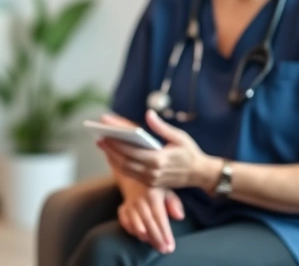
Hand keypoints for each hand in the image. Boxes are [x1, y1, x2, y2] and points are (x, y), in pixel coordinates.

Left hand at [98, 110, 220, 191]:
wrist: (200, 174)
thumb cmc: (190, 152)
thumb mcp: (179, 136)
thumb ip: (161, 127)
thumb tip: (148, 114)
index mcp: (159, 160)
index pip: (131, 152)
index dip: (116, 144)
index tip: (105, 134)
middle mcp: (153, 172)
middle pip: (125, 162)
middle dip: (110, 150)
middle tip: (98, 139)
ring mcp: (151, 180)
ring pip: (126, 170)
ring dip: (113, 158)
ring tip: (103, 145)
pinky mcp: (151, 184)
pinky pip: (131, 174)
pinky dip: (120, 165)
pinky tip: (114, 155)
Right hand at [116, 176, 184, 253]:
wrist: (134, 177)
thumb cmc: (155, 187)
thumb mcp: (168, 190)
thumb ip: (175, 204)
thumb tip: (179, 217)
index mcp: (153, 196)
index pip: (159, 217)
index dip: (165, 232)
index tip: (170, 245)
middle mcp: (140, 201)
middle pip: (148, 222)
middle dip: (156, 238)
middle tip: (163, 250)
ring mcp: (129, 204)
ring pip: (135, 222)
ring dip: (142, 235)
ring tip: (151, 244)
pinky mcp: (122, 208)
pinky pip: (124, 221)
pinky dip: (130, 229)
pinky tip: (139, 237)